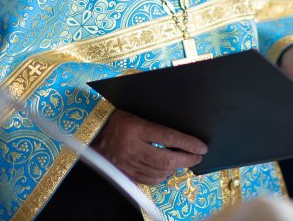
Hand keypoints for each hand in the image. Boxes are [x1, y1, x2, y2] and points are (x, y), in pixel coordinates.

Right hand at [91, 110, 207, 184]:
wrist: (90, 132)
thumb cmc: (115, 118)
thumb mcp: (134, 114)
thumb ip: (154, 123)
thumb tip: (179, 133)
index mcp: (135, 129)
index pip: (168, 138)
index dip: (188, 143)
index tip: (202, 146)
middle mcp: (132, 148)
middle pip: (167, 160)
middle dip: (187, 159)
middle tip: (198, 156)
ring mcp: (128, 164)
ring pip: (160, 172)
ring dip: (176, 168)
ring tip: (185, 161)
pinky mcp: (126, 173)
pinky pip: (149, 180)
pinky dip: (162, 176)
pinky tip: (167, 170)